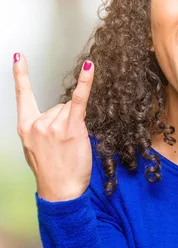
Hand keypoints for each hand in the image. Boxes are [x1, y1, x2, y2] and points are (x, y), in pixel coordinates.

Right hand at [13, 53, 94, 201]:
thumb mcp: (37, 148)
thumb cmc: (53, 170)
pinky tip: (89, 67)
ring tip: (71, 145)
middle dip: (66, 120)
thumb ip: (43, 128)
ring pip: (71, 109)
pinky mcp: (72, 127)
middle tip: (65, 144)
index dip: (21, 75)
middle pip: (59, 105)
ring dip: (76, 123)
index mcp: (25, 127)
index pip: (23, 96)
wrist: (60, 190)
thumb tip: (58, 116)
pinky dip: (86, 82)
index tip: (18, 57)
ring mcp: (53, 125)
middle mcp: (37, 123)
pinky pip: (80, 99)